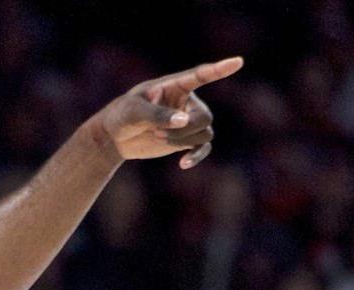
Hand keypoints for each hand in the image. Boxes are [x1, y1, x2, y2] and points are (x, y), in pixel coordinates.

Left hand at [93, 57, 243, 167]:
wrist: (116, 136)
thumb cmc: (122, 115)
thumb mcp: (134, 110)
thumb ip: (157, 114)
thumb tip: (183, 121)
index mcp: (176, 85)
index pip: (201, 75)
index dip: (219, 69)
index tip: (237, 61)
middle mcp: (187, 102)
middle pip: (204, 117)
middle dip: (185, 129)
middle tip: (158, 133)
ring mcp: (188, 121)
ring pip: (204, 133)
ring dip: (182, 140)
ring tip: (157, 138)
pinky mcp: (185, 140)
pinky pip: (202, 148)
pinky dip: (196, 156)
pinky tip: (183, 164)